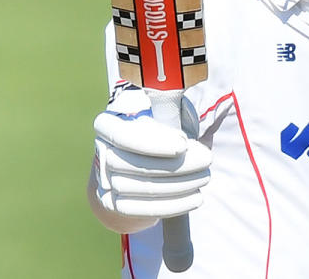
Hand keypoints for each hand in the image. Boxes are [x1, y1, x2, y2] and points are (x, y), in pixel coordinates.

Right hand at [93, 82, 211, 217]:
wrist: (131, 170)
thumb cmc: (154, 135)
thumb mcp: (158, 118)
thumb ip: (169, 111)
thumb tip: (193, 99)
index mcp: (108, 125)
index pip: (123, 135)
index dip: (153, 142)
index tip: (184, 144)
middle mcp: (101, 152)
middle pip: (135, 165)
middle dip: (176, 165)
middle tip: (207, 160)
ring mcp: (103, 180)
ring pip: (141, 187)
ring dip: (179, 185)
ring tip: (204, 178)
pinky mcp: (112, 203)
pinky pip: (141, 209)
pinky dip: (172, 205)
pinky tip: (195, 198)